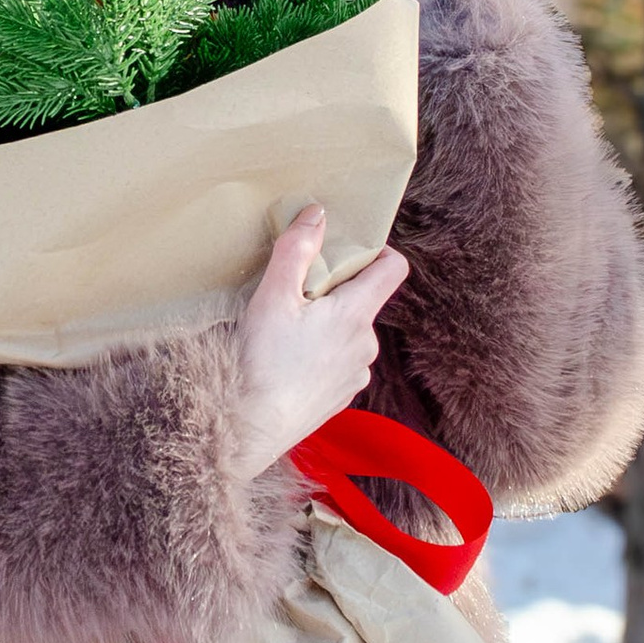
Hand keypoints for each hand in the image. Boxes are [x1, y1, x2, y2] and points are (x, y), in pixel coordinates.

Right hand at [233, 204, 408, 478]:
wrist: (250, 428)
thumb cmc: (260, 361)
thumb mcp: (272, 296)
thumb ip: (296, 250)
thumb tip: (318, 215)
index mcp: (356, 315)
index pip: (393, 268)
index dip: (376, 250)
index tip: (347, 249)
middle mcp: (366, 345)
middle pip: (364, 300)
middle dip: (336, 290)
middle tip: (297, 293)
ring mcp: (357, 374)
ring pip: (350, 332)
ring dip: (327, 325)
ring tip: (288, 331)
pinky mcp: (342, 397)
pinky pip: (340, 362)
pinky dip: (321, 354)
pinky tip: (289, 362)